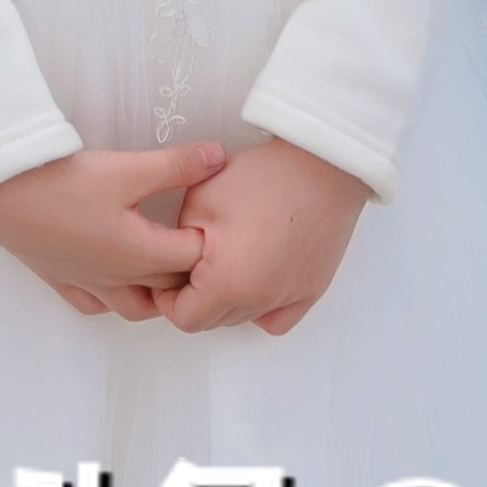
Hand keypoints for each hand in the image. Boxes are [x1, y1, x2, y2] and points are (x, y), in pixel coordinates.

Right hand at [0, 145, 229, 317]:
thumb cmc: (62, 182)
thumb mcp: (125, 168)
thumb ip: (176, 165)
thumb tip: (220, 157)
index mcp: (141, 254)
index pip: (194, 259)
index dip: (212, 241)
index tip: (218, 220)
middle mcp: (119, 278)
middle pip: (170, 288)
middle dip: (191, 271)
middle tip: (200, 240)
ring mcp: (88, 283)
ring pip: (136, 307)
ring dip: (155, 293)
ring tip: (161, 265)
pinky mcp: (60, 279)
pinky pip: (96, 304)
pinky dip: (112, 297)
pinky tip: (112, 277)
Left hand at [155, 139, 372, 335]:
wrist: (320, 165)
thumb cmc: (263, 178)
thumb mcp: (200, 201)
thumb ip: (177, 242)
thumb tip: (174, 261)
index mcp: (228, 283)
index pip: (184, 317)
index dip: (166, 298)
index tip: (165, 275)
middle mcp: (261, 300)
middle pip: (213, 321)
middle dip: (194, 299)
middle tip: (190, 262)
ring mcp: (289, 298)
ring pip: (242, 318)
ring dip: (225, 300)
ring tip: (222, 259)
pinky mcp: (310, 290)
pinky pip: (276, 318)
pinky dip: (259, 307)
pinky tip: (253, 278)